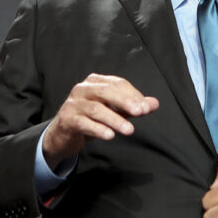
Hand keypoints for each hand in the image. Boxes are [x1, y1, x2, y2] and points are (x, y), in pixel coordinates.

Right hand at [42, 73, 158, 169]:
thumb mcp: (114, 111)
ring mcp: (73, 104)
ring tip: (129, 130)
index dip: (133, 94)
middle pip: (106, 91)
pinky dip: (98, 129)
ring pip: (96, 109)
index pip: (117, 84)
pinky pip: (83, 123)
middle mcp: (82, 89)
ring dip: (115, 119)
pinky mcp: (67, 120)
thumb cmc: (90, 118)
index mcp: (95, 82)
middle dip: (125, 101)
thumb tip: (154, 104)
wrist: (63, 133)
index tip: (146, 108)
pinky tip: (110, 136)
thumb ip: (132, 106)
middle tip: (141, 112)